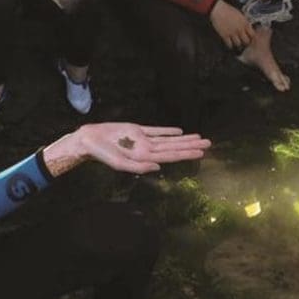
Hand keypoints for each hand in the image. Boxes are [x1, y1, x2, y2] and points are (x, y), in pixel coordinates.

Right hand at [74, 123, 209, 172]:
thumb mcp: (119, 163)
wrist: (89, 140)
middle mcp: (147, 150)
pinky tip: (179, 132)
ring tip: (199, 138)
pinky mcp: (137, 130)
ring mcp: (143, 140)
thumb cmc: (101, 154)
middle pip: (174, 148)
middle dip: (191, 146)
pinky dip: (168, 131)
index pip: (170, 156)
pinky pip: (156, 130)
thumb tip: (158, 167)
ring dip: (184, 139)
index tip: (201, 153)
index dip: (186, 154)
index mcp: (145, 158)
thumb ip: (138, 167)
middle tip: (209, 143)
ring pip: (168, 139)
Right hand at [210, 1, 255, 48]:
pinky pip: (229, 44)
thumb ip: (245, 22)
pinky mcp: (225, 35)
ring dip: (238, 44)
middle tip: (244, 43)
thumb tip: (248, 27)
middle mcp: (240, 29)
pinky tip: (230, 44)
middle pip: (246, 41)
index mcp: (245, 23)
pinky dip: (230, 45)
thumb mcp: (240, 14)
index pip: (253, 34)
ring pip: (238, 44)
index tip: (250, 38)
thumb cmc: (229, 10)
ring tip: (237, 44)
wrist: (218, 9)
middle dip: (245, 42)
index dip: (252, 37)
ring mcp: (232, 33)